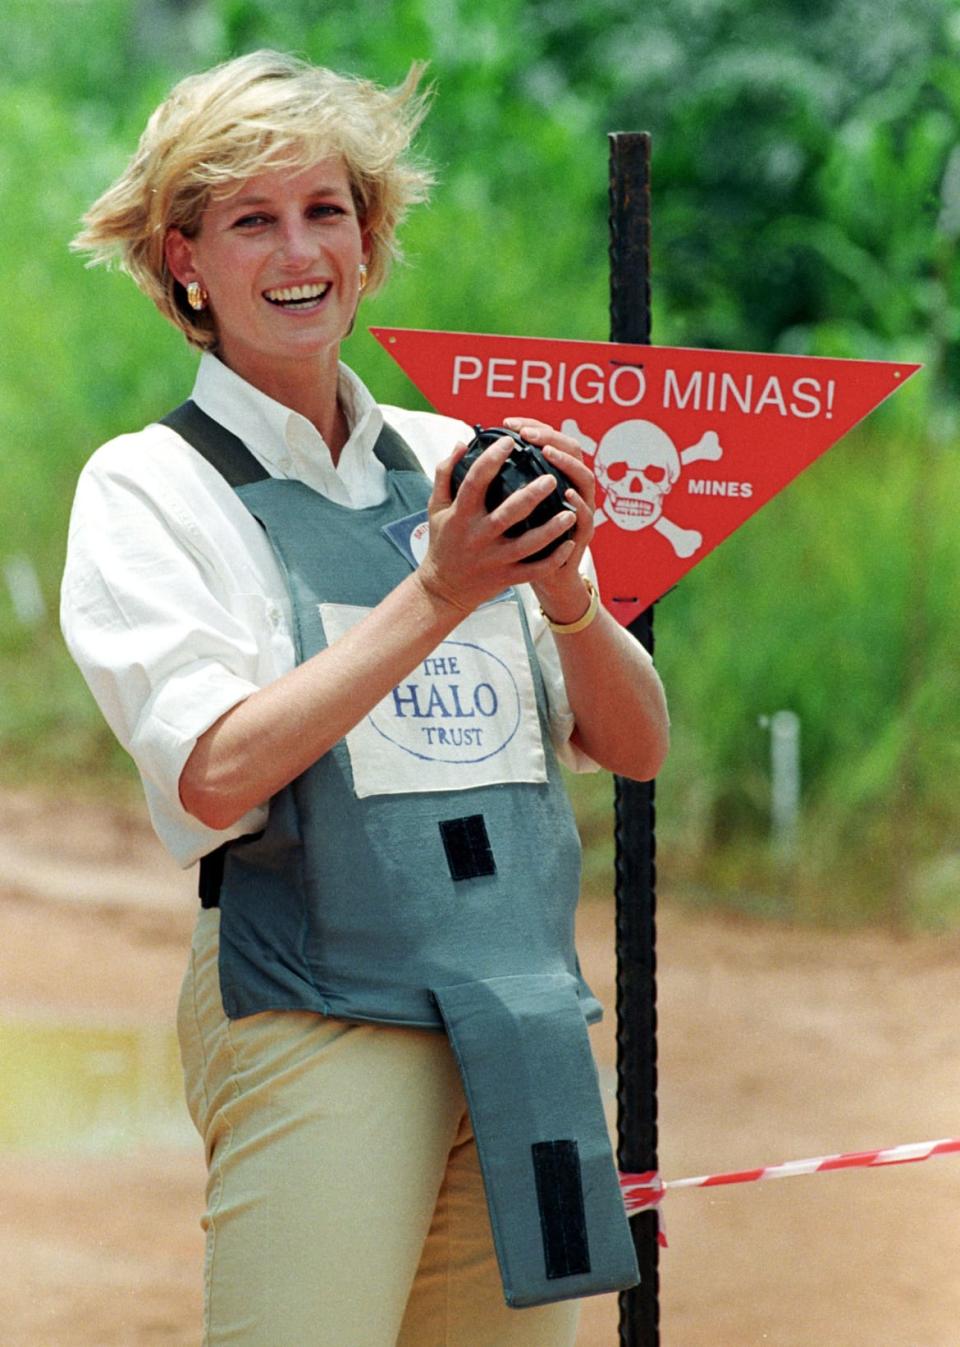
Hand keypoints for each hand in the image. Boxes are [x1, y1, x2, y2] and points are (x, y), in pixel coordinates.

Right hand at [415, 430, 580, 614]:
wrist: (443, 589)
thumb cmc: (443, 541)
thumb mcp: (437, 508)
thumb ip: (445, 474)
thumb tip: (462, 443)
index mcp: (461, 515)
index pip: (475, 482)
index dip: (491, 460)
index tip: (509, 442)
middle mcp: (479, 536)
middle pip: (507, 514)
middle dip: (531, 495)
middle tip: (551, 478)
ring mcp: (494, 559)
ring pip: (528, 545)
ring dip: (551, 529)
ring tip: (570, 512)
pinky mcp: (506, 577)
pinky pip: (534, 570)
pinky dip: (553, 559)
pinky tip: (569, 544)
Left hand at [500, 417, 597, 625]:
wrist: (544, 578)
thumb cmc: (519, 542)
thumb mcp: (505, 508)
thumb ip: (494, 481)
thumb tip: (465, 452)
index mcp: (553, 477)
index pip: (549, 440)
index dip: (533, 427)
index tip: (510, 424)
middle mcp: (571, 487)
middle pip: (572, 450)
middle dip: (550, 438)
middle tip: (528, 435)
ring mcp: (580, 509)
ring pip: (584, 478)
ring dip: (568, 464)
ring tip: (548, 454)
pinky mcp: (581, 534)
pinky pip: (586, 517)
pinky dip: (578, 504)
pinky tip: (566, 495)